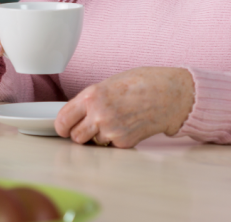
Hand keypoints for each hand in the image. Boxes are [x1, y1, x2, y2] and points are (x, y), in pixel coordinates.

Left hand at [54, 67, 195, 147]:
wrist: (168, 94)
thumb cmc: (140, 83)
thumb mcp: (107, 84)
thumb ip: (90, 99)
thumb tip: (76, 112)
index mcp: (91, 96)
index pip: (63, 119)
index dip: (62, 126)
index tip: (64, 127)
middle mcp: (98, 115)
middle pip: (76, 137)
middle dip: (80, 133)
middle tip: (89, 125)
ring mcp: (112, 131)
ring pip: (93, 143)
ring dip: (98, 137)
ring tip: (114, 121)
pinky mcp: (125, 142)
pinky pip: (110, 146)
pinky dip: (114, 140)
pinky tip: (125, 126)